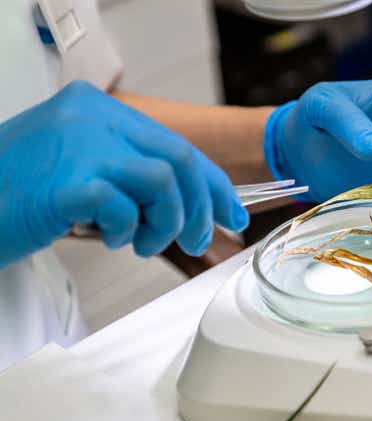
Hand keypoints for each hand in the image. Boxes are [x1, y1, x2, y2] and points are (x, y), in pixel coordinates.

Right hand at [0, 81, 247, 268]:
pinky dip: (127, 232)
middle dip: (202, 208)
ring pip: (166, 183)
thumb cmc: (17, 191)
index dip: (212, 184)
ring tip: (143, 241)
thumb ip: (128, 169)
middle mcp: (91, 117)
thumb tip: (188, 198)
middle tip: (199, 238)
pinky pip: (126, 210)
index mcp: (97, 108)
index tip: (230, 212)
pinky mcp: (68, 183)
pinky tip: (112, 238)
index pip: (176, 145)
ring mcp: (79, 146)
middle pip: (182, 161)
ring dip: (167, 224)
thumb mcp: (79, 164)